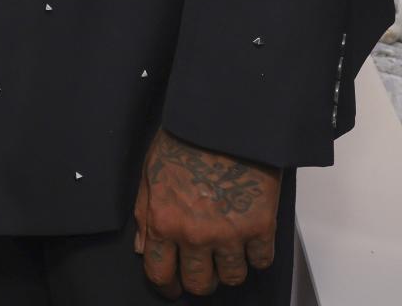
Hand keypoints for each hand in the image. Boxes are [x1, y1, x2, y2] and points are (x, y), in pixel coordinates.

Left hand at [134, 128, 281, 297]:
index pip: (160, 274)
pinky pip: (261, 261)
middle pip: (198, 284)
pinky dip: (257, 255)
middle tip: (204, 267)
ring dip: (229, 268)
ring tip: (228, 250)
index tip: (173, 286)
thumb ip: (144, 212)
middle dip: (199, 279)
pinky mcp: (260, 226)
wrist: (224, 118)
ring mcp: (229, 234)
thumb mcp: (151, 170)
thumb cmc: (185, 136)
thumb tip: (144, 248)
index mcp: (164, 220)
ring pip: (231, 278)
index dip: (166, 285)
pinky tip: (251, 239)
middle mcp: (194, 235)